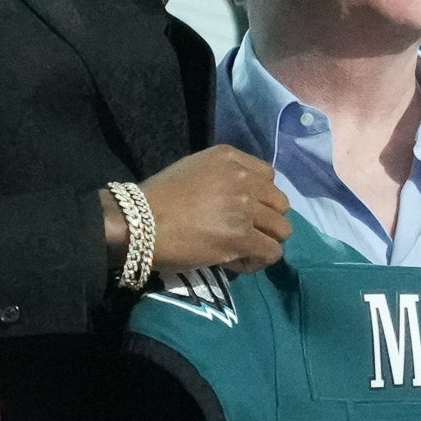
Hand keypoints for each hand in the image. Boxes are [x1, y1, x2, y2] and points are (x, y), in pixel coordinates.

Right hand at [131, 144, 291, 273]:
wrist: (139, 223)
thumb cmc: (157, 199)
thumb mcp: (193, 169)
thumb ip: (222, 178)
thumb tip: (240, 202)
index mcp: (230, 158)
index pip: (269, 177)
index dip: (259, 198)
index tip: (243, 211)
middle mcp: (243, 179)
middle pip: (280, 204)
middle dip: (266, 221)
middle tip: (244, 234)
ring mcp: (244, 208)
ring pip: (282, 230)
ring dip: (265, 242)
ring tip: (243, 250)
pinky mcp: (241, 237)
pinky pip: (271, 252)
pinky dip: (258, 261)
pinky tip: (238, 262)